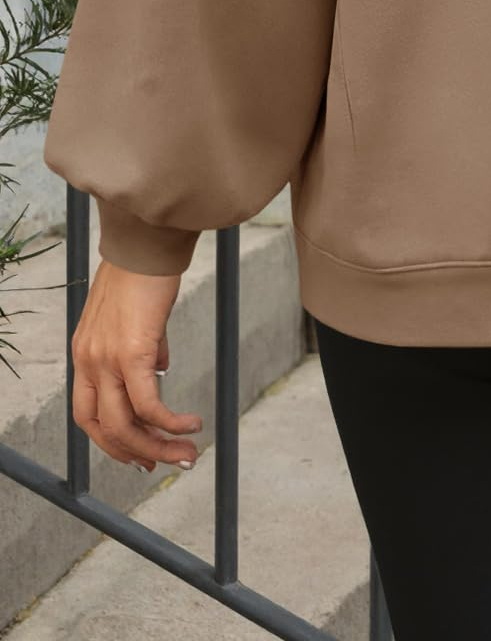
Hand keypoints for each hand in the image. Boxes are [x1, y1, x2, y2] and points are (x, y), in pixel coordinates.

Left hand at [70, 258, 203, 471]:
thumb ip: (143, 346)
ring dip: (157, 446)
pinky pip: (149, 402)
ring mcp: (106, 358)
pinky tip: (192, 423)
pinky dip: (170, 421)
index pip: (89, 415)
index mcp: (85, 354)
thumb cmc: (144, 271)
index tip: (141, 453)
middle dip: (138, 453)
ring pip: (125, 424)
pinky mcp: (132, 352)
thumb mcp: (134, 316)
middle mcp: (88, 361)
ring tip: (187, 452)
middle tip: (169, 463)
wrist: (145, 242)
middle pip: (105, 429)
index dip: (112, 441)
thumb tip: (160, 370)